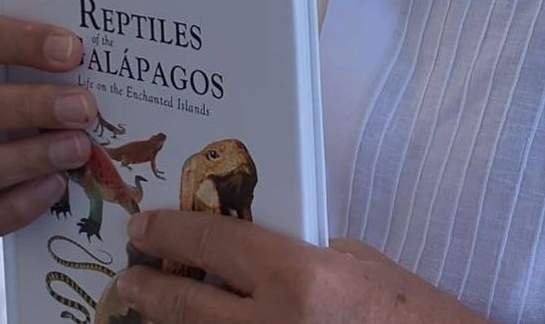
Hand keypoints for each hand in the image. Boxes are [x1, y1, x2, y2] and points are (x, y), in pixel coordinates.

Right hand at [0, 13, 98, 238]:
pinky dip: (19, 205)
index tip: (73, 49)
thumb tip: (107, 48)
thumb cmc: (37, 77)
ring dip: (28, 158)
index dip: (22, 42)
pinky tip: (57, 186)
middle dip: (30, 107)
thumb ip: (61, 50)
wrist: (19, 122)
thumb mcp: (43, 55)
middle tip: (83, 106)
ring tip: (78, 149)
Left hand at [114, 213, 490, 322]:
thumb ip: (300, 258)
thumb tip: (248, 260)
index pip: (210, 246)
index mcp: (299, 278)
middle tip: (126, 279)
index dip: (167, 234)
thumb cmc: (418, 316)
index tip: (141, 229)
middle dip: (148, 292)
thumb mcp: (360, 265)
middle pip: (186, 308)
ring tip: (143, 317)